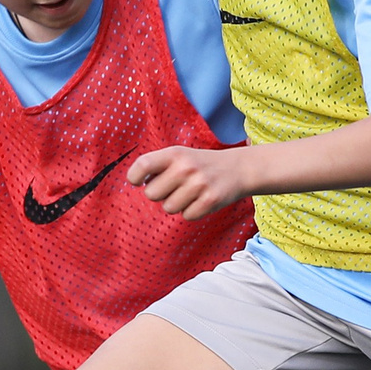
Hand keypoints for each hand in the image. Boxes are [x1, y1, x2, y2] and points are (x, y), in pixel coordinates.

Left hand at [129, 145, 252, 219]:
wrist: (236, 169)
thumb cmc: (199, 165)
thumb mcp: (179, 155)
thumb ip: (157, 166)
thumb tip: (133, 181)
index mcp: (174, 153)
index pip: (142, 165)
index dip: (134, 177)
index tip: (138, 182)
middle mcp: (185, 167)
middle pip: (151, 194)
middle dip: (159, 194)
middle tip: (173, 187)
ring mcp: (199, 184)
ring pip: (168, 208)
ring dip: (176, 204)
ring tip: (190, 193)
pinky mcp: (210, 200)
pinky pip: (186, 216)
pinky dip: (191, 212)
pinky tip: (200, 200)